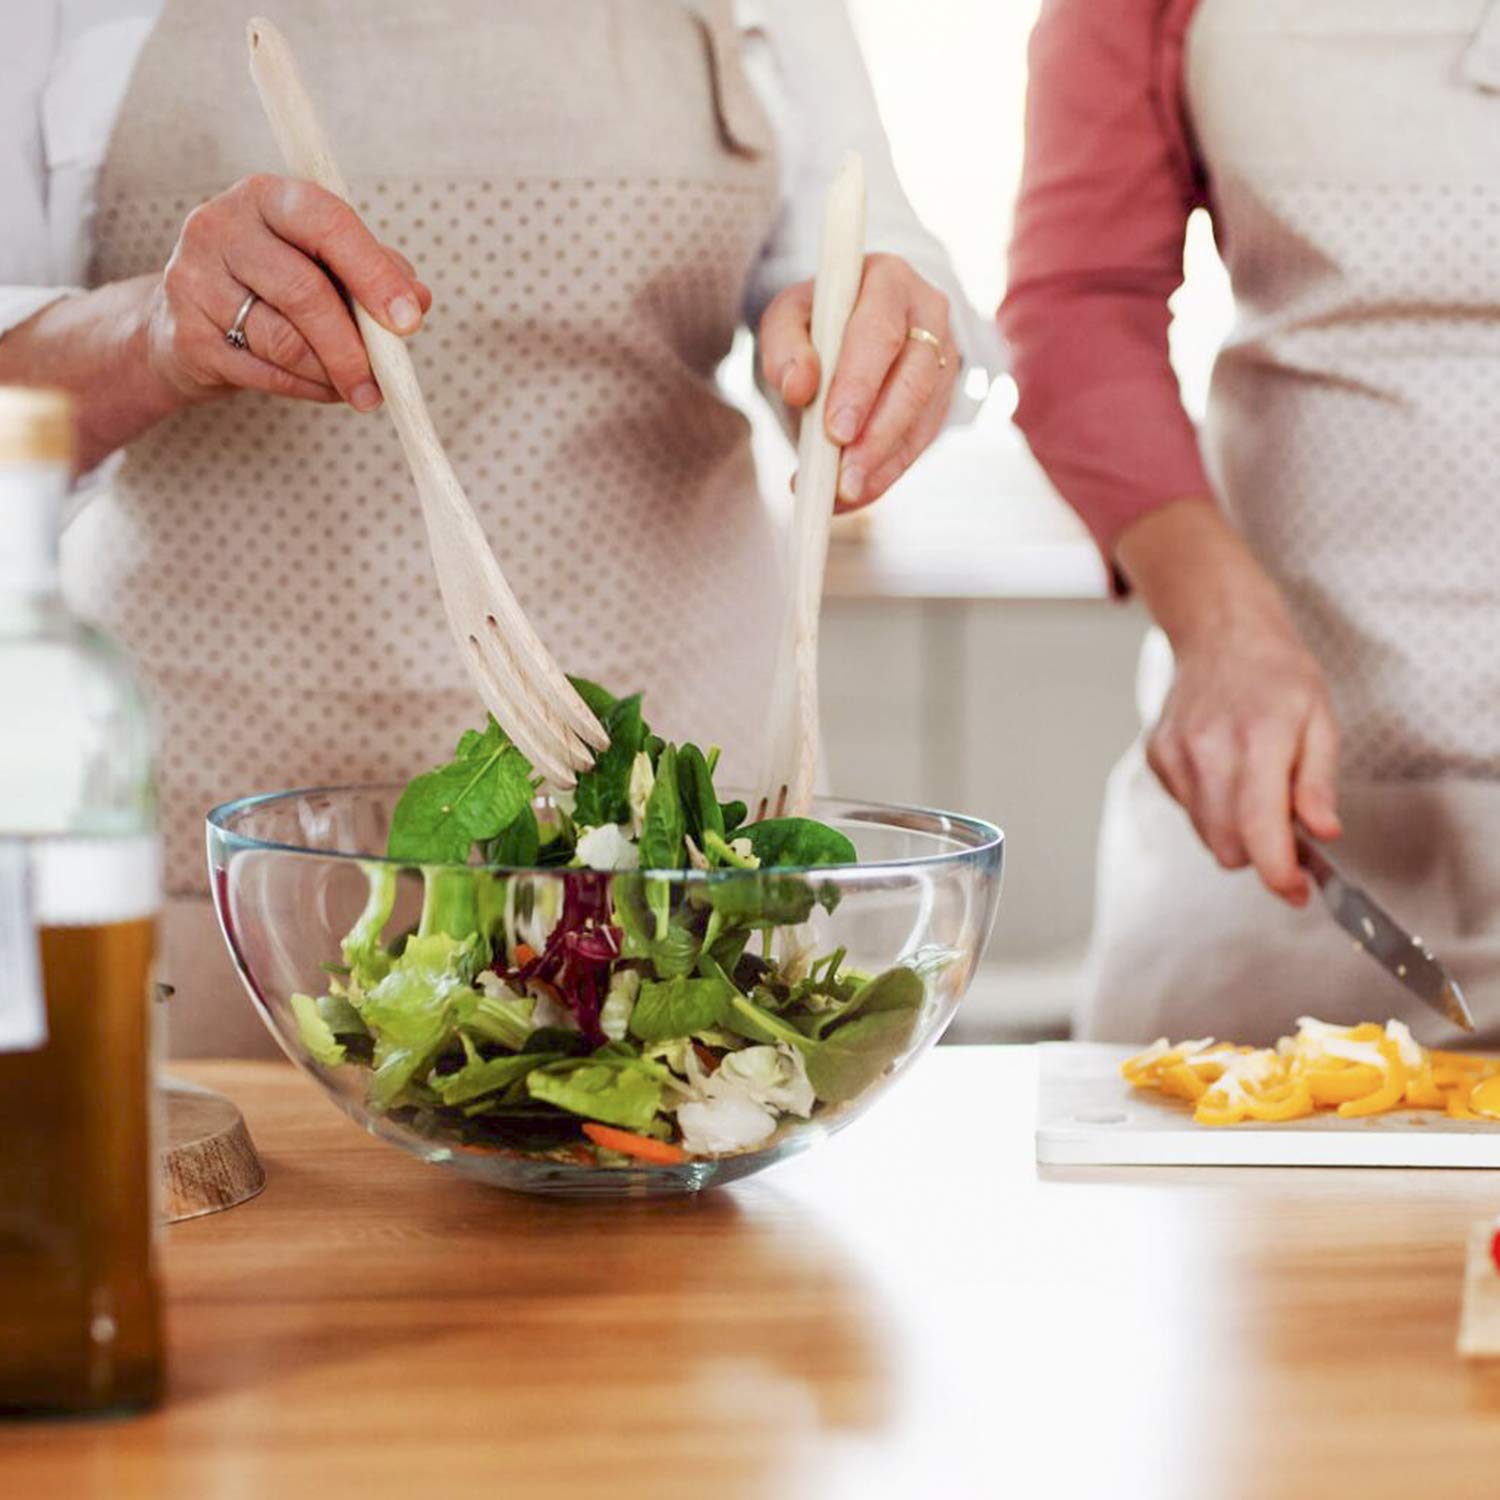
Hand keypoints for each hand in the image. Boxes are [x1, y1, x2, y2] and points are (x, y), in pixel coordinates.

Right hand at [142, 174, 432, 413]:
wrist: (188, 325)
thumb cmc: (274, 287)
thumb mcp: (326, 265)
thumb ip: (375, 273)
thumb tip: (418, 299)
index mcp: (266, 197)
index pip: (325, 222)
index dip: (372, 273)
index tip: (408, 320)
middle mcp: (221, 227)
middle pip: (304, 290)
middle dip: (354, 345)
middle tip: (385, 381)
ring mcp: (195, 279)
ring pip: (285, 341)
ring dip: (333, 373)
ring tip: (358, 388)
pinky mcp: (187, 335)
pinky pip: (266, 373)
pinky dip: (309, 389)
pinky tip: (326, 390)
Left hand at [758, 253, 957, 511]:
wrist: (848, 325)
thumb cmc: (816, 319)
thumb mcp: (787, 317)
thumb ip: (784, 345)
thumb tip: (798, 387)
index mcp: (889, 280)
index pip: (879, 333)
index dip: (860, 384)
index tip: (836, 430)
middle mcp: (929, 314)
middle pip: (913, 380)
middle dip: (877, 435)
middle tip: (843, 478)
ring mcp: (944, 358)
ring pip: (923, 418)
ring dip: (883, 463)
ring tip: (843, 496)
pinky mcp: (942, 398)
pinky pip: (920, 442)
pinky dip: (886, 474)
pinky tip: (854, 496)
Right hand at [1118, 502, 1342, 905]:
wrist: (1220, 633)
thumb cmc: (1277, 673)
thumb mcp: (1321, 719)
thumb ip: (1317, 782)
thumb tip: (1322, 833)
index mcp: (1259, 739)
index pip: (1260, 829)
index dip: (1278, 874)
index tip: (1297, 892)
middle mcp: (1209, 749)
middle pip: (1228, 845)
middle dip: (1260, 854)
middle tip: (1288, 834)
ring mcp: (1176, 754)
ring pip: (1206, 834)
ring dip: (1236, 832)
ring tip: (1257, 794)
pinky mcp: (1157, 757)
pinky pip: (1187, 809)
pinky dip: (1211, 807)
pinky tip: (1226, 772)